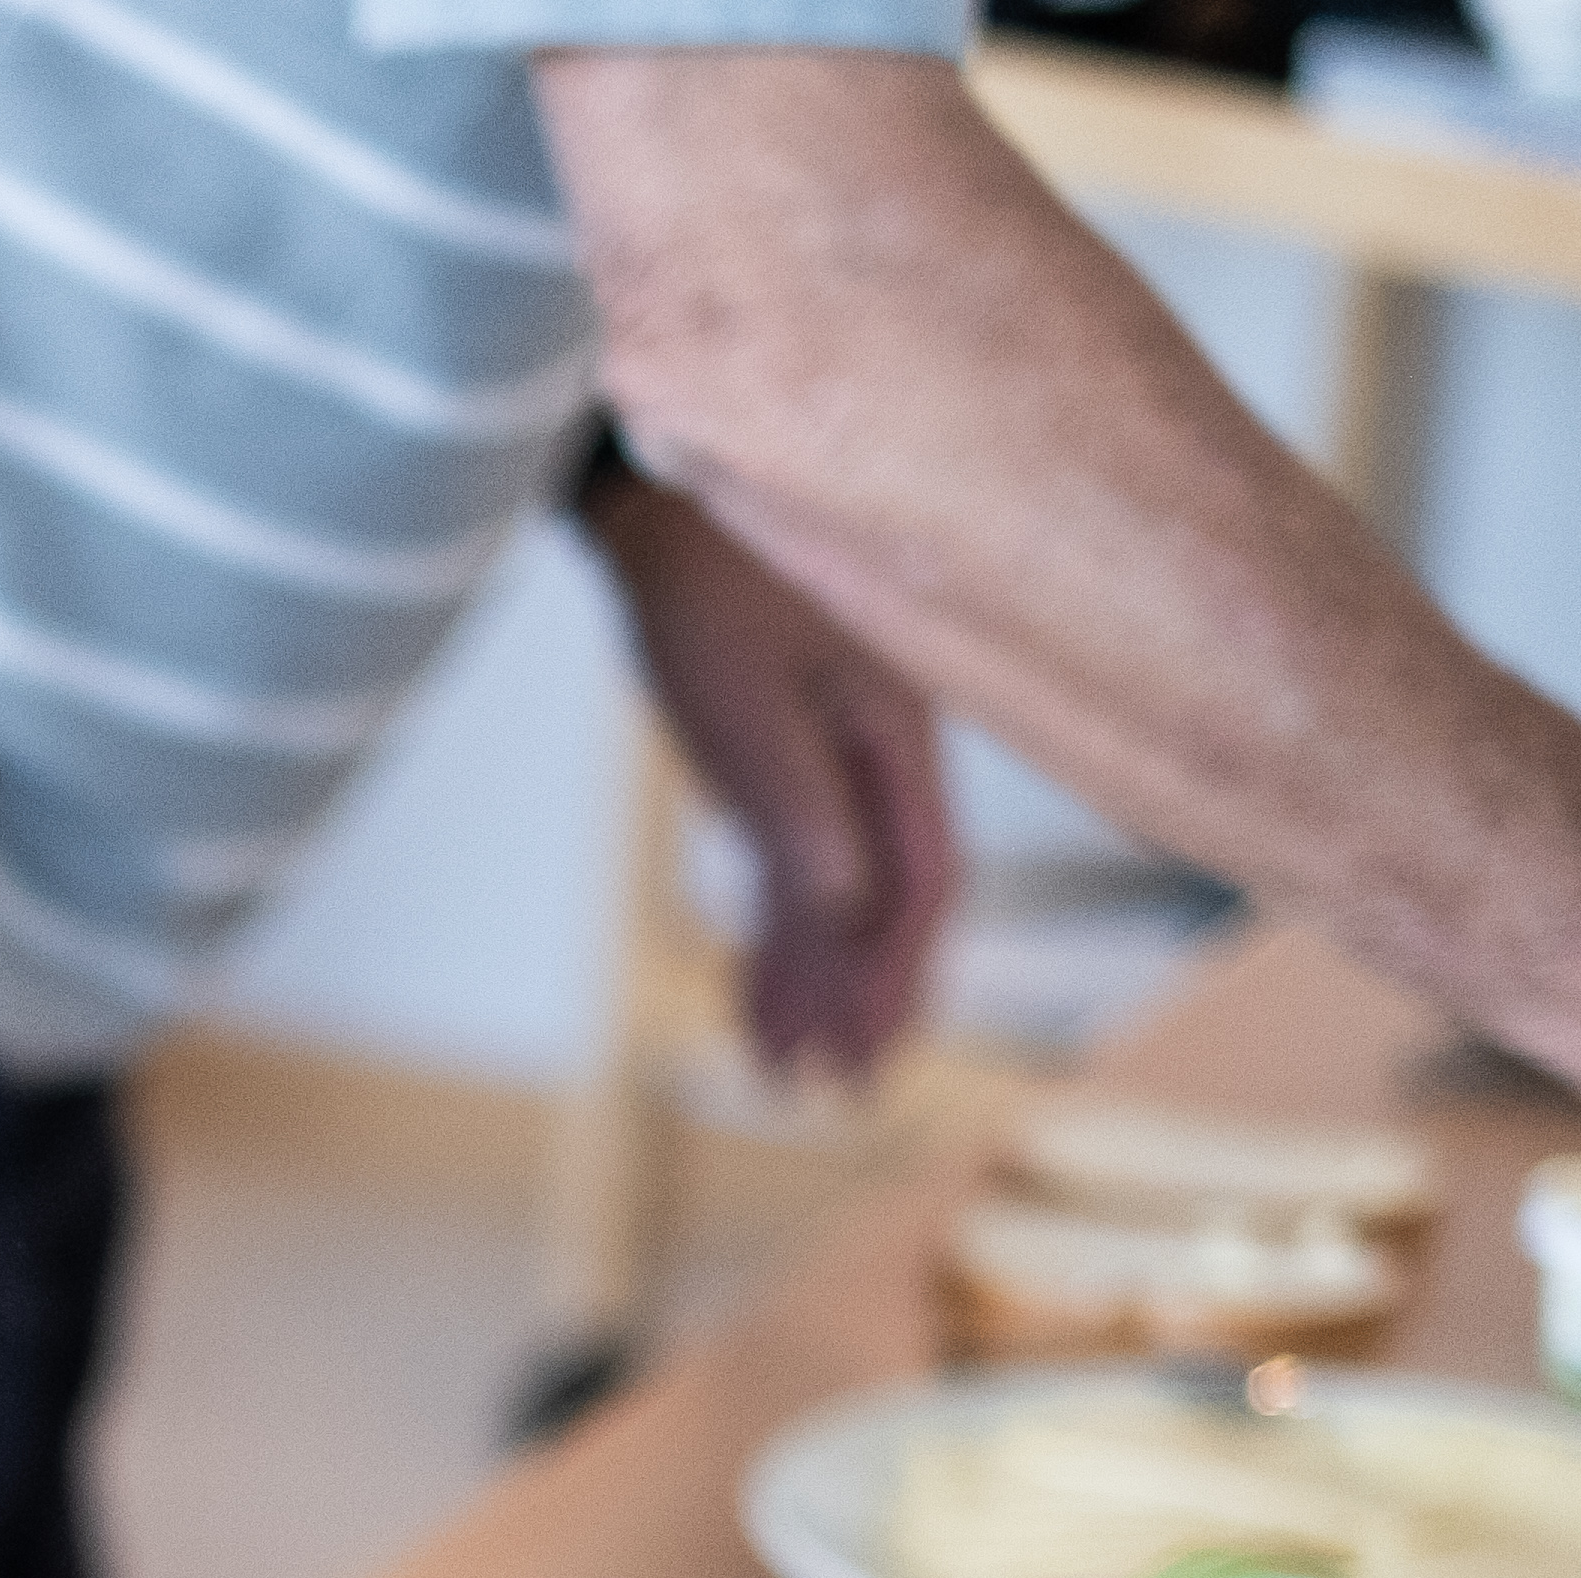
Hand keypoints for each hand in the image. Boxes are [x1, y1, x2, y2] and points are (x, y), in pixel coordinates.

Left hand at [585, 470, 958, 1086]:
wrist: (659, 486)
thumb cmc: (707, 571)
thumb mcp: (745, 693)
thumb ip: (795, 801)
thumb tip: (841, 912)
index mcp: (893, 734)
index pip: (921, 880)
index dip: (897, 975)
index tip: (872, 1054)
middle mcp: (879, 749)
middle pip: (889, 899)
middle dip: (862, 997)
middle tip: (834, 1089)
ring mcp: (836, 747)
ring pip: (841, 886)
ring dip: (814, 978)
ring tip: (783, 1066)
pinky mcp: (789, 741)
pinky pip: (801, 853)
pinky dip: (779, 925)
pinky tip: (758, 982)